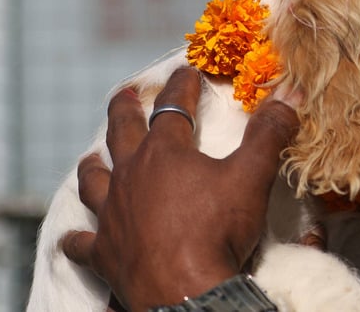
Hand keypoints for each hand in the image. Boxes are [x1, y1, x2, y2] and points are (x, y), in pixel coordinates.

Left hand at [61, 67, 298, 310]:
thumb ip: (269, 133)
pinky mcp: (104, 252)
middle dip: (124, 109)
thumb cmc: (217, 230)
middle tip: (125, 94)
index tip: (187, 71)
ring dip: (93, 167)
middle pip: (122, 133)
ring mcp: (112, 215)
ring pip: (94, 181)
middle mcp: (131, 176)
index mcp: (165, 153)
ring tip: (91, 158)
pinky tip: (72, 238)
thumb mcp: (251, 176)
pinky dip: (77, 239)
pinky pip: (81, 243)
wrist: (186, 292)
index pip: (172, 107)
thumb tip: (288, 94)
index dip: (182, 86)